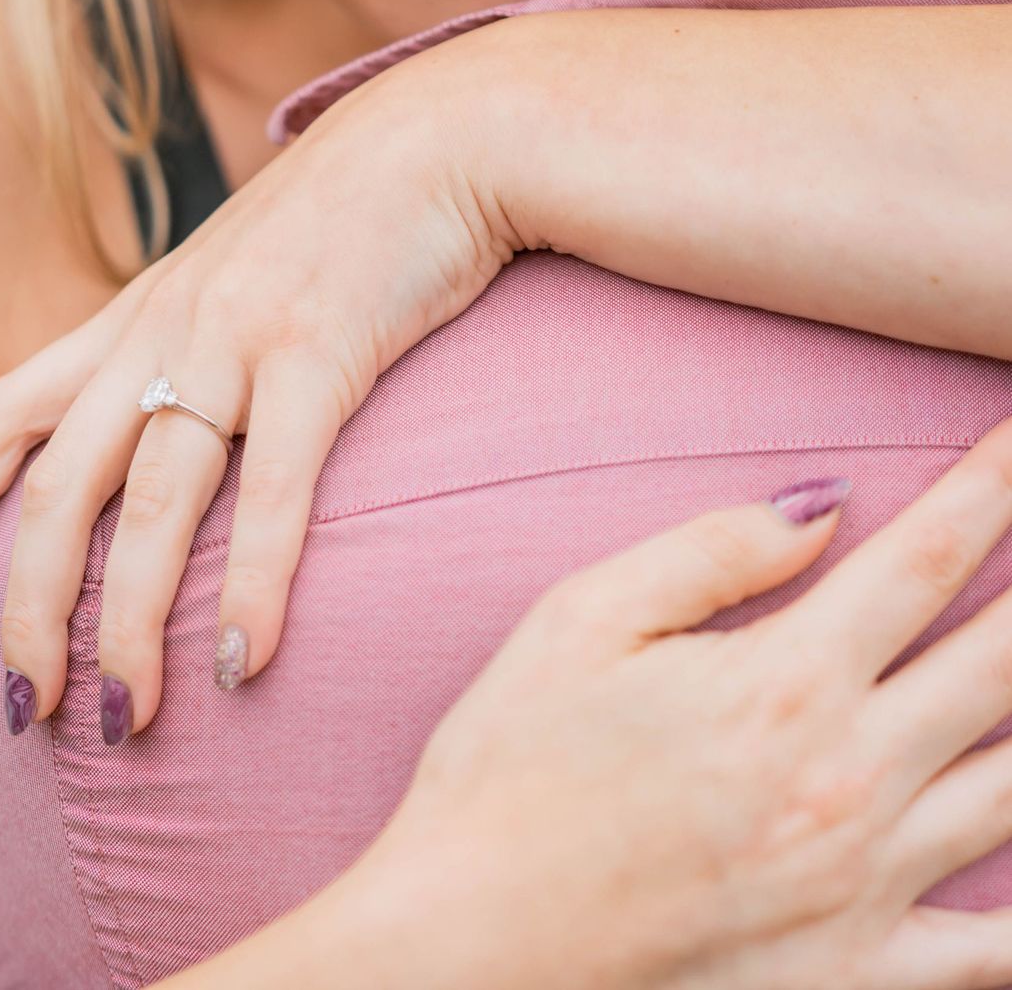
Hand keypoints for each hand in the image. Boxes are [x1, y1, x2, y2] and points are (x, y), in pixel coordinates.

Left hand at [0, 49, 517, 725]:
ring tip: (121, 718)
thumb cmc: (342, 217)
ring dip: (130, 624)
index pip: (10, 410)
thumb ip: (180, 339)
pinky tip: (241, 661)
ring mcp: (238, 341)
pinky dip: (254, 583)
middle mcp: (166, 331)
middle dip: (30, 609)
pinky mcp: (322, 352)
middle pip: (64, 487)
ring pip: (156, 503)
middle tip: (24, 708)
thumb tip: (149, 421)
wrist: (438, 133)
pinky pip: (276, 488)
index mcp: (138, 313)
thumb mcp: (231, 271)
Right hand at [295, 427, 1011, 989]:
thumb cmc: (510, 769)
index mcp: (784, 681)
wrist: (471, 943)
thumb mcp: (581, 619)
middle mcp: (849, 779)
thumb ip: (713, 551)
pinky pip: (991, 953)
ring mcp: (866, 885)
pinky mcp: (860, 975)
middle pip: (1002, 665)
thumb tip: (826, 506)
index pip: (927, 559)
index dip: (993, 487)